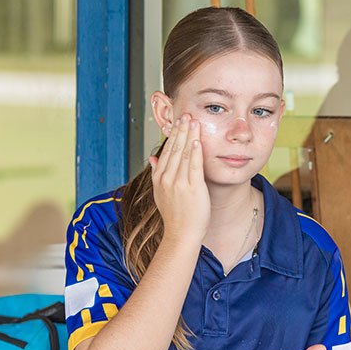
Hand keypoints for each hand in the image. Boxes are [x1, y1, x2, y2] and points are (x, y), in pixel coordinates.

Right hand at [148, 114, 209, 244]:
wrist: (181, 234)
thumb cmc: (175, 216)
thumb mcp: (161, 193)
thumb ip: (157, 173)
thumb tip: (153, 158)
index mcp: (160, 178)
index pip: (166, 151)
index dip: (173, 135)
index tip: (178, 122)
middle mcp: (167, 178)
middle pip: (174, 149)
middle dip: (181, 130)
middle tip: (186, 114)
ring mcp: (179, 183)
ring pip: (184, 154)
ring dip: (189, 135)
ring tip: (193, 121)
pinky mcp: (192, 188)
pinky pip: (194, 166)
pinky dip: (195, 152)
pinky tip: (197, 140)